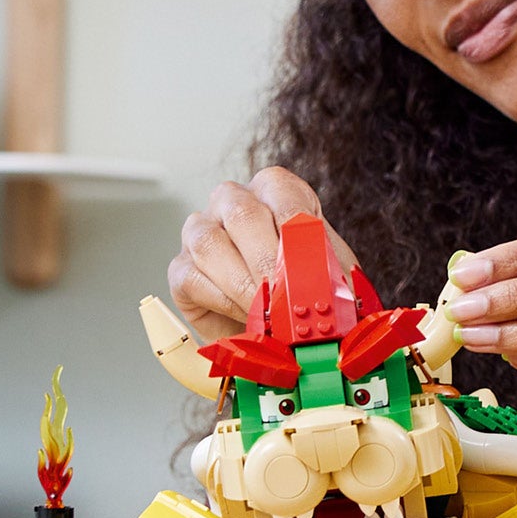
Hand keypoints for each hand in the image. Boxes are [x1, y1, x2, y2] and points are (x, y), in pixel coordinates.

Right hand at [167, 167, 356, 341]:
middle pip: (242, 214)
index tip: (307, 266)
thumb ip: (331, 272)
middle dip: (268, 262)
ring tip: (270, 314)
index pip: (281, 194)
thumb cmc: (303, 289)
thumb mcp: (329, 273)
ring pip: (210, 245)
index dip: (295, 232)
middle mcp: (232, 201)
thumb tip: (335, 290)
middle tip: (288, 298)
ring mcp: (201, 231)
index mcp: (275, 190)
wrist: (275, 327)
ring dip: (244, 286)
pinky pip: (193, 279)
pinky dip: (224, 303)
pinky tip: (246, 316)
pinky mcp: (180, 269)